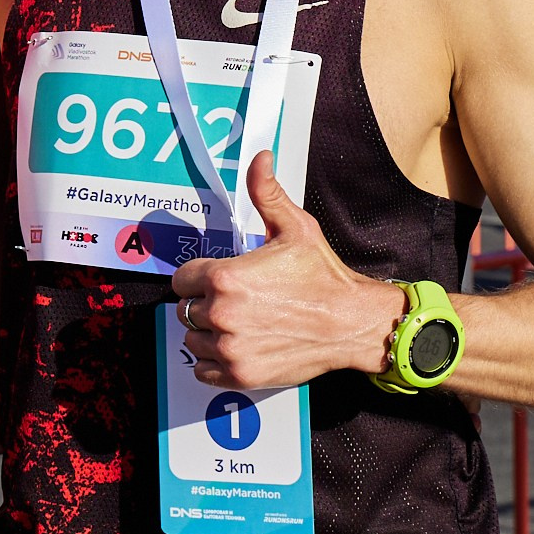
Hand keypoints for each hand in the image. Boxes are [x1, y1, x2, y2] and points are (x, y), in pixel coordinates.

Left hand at [169, 150, 405, 390]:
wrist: (352, 321)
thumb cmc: (323, 275)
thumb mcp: (295, 227)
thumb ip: (267, 193)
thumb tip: (260, 159)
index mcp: (225, 277)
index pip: (181, 280)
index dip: (198, 277)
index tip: (218, 279)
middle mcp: (221, 314)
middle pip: (186, 309)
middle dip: (205, 304)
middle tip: (237, 301)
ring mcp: (230, 348)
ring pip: (192, 340)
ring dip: (208, 333)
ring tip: (239, 323)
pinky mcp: (240, 374)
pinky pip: (202, 370)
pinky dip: (214, 361)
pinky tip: (237, 346)